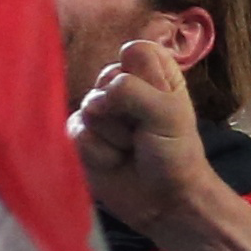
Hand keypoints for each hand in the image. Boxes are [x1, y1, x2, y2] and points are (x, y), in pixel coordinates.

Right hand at [71, 37, 221, 234]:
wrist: (162, 201)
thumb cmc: (174, 153)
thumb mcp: (169, 113)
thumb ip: (133, 90)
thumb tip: (94, 98)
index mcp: (154, 71)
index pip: (135, 50)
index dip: (142, 76)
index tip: (158, 99)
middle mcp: (124, 85)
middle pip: (107, 77)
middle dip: (126, 110)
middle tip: (144, 131)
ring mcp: (99, 110)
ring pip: (90, 107)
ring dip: (115, 136)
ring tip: (130, 149)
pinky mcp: (80, 135)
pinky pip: (77, 133)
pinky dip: (99, 152)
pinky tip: (114, 161)